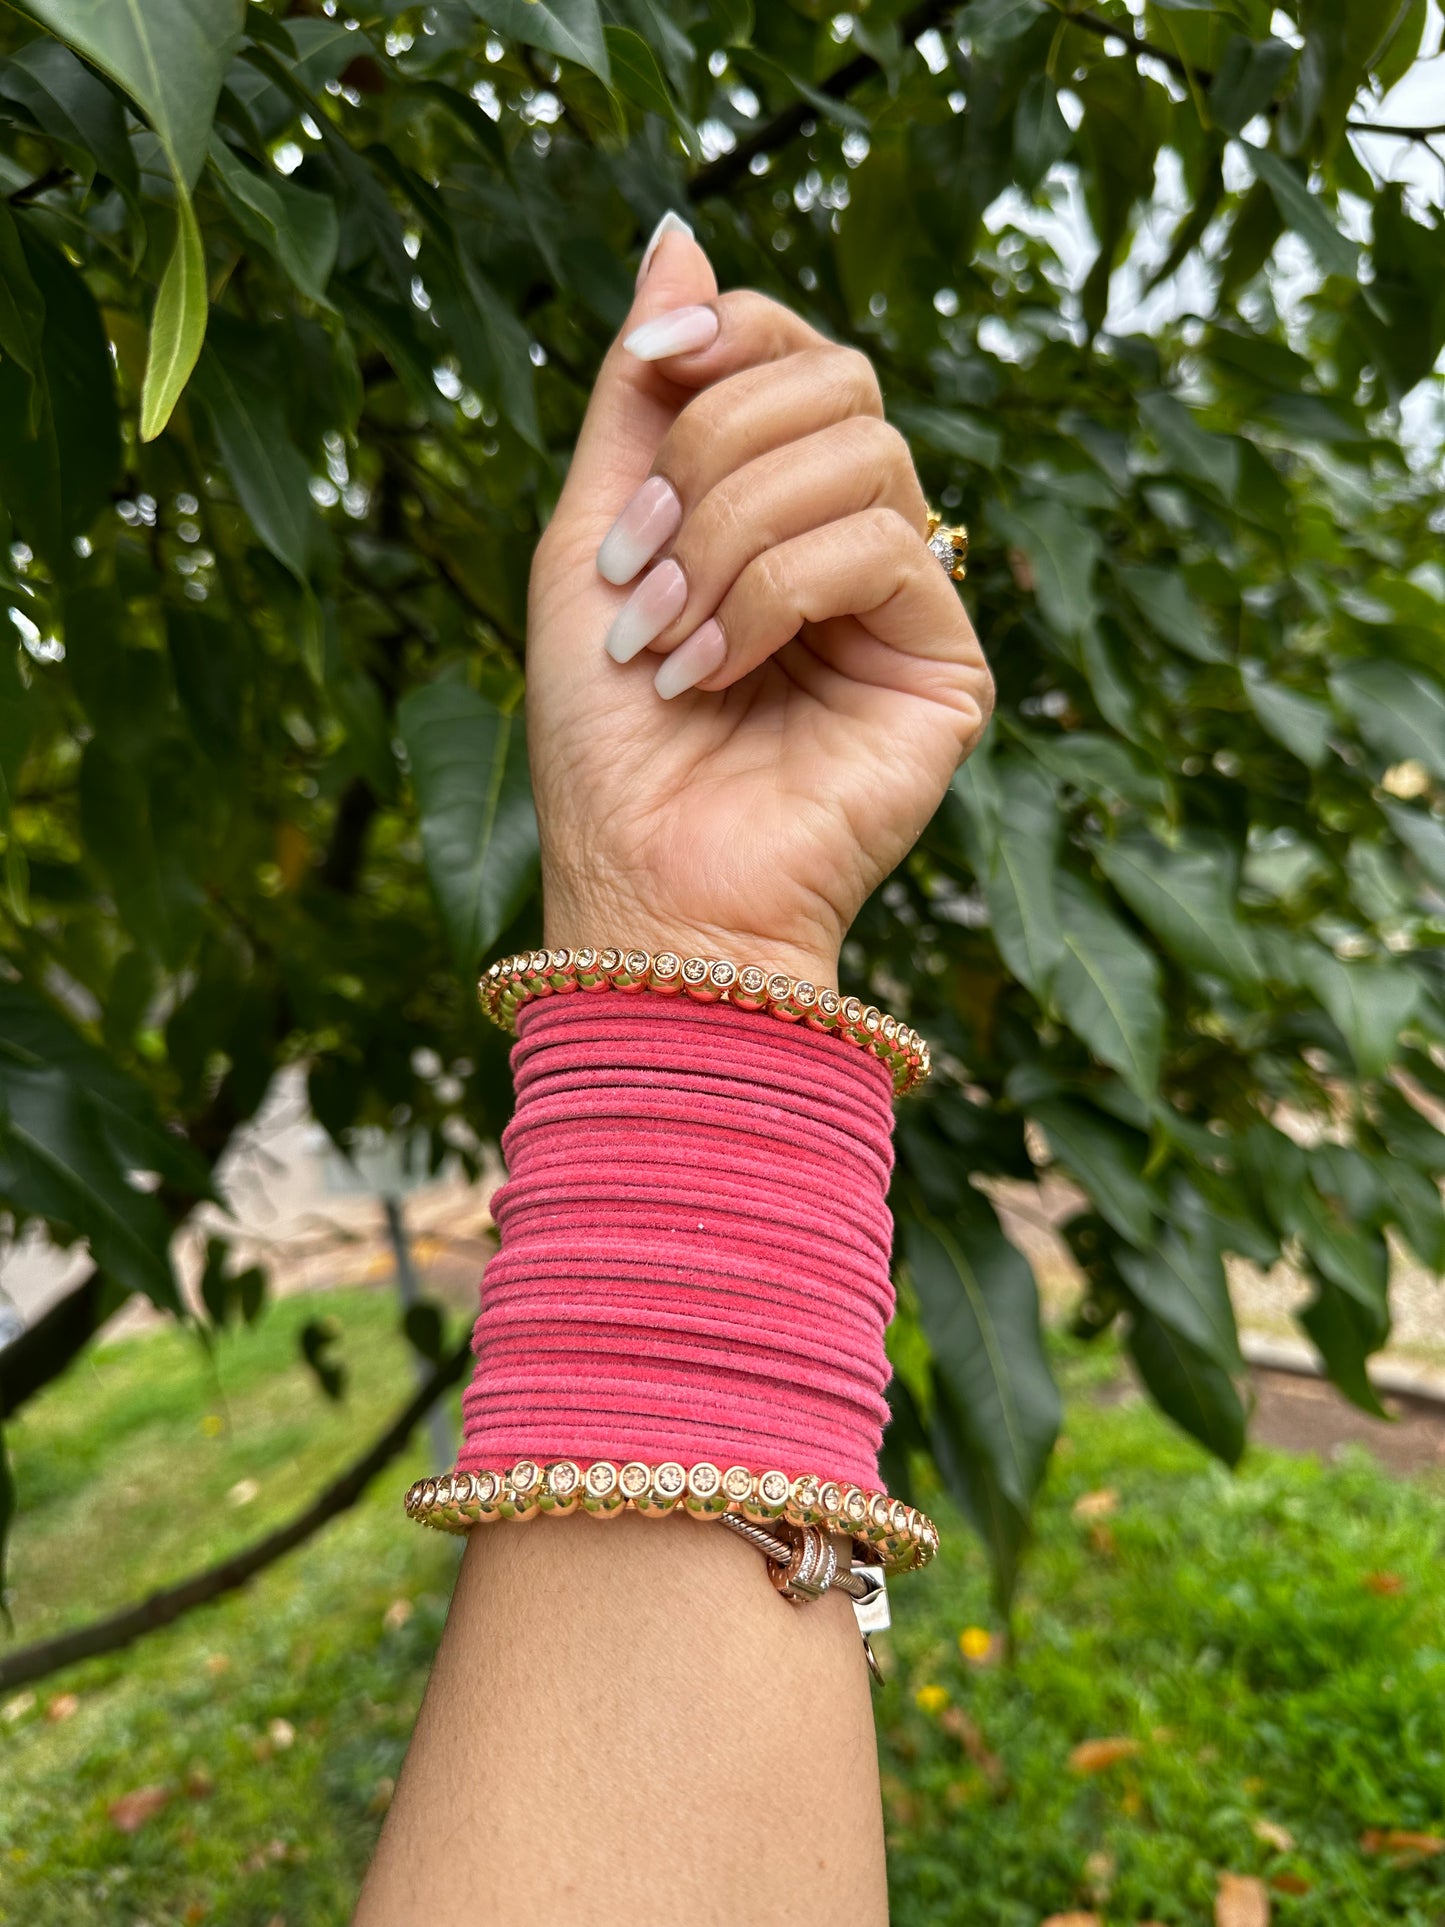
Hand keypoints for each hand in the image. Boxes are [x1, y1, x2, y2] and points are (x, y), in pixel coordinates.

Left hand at [526, 218, 992, 988]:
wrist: (642, 883)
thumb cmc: (606, 738)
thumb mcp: (593, 535)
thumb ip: (640, 395)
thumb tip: (677, 233)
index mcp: (774, 503)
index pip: (794, 352)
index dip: (731, 334)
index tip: (650, 369)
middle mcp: (851, 539)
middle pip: (835, 382)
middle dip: (712, 451)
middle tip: (637, 564)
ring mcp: (905, 602)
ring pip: (860, 454)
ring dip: (729, 534)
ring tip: (666, 638)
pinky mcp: (947, 663)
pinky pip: (880, 546)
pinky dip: (774, 594)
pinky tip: (718, 671)